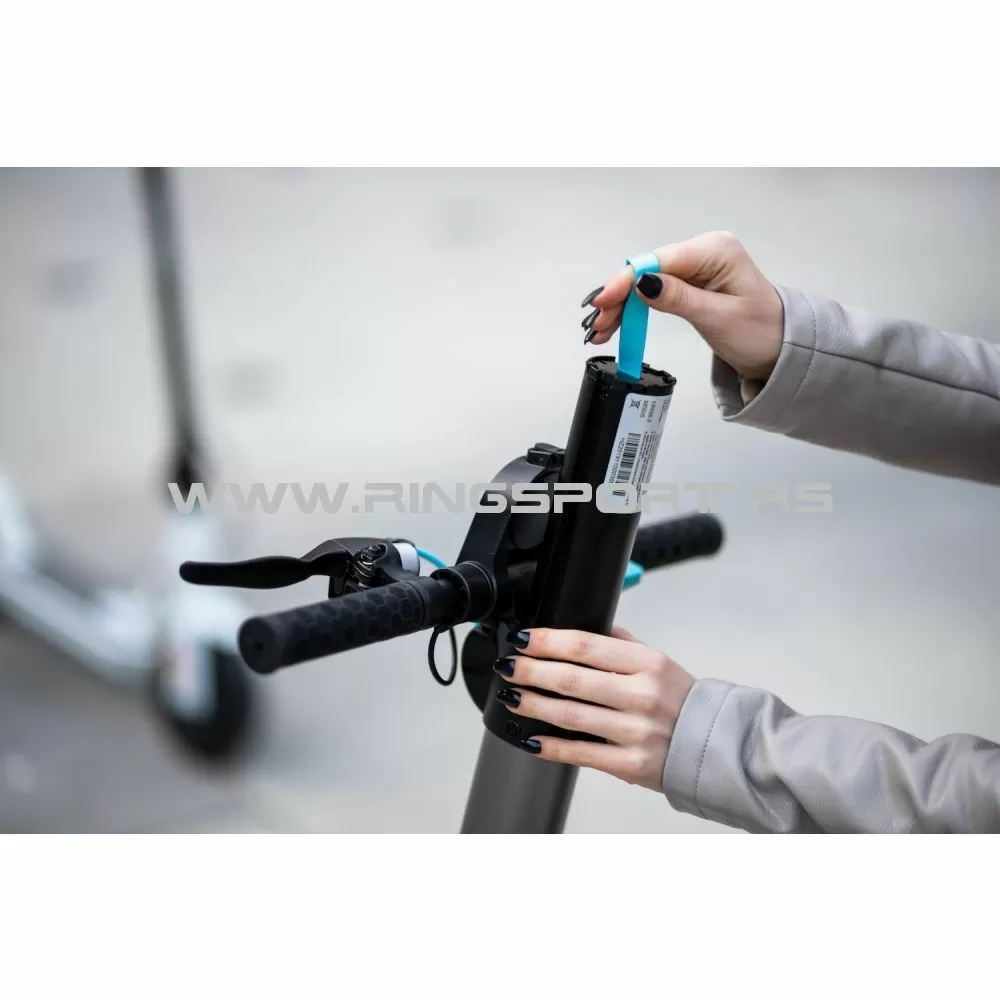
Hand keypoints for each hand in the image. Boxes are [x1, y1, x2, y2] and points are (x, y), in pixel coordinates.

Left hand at [495, 626, 694, 791]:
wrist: (716, 746)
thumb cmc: (682, 701)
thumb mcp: (659, 662)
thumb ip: (621, 643)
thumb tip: (585, 625)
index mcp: (647, 663)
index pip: (585, 645)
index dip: (547, 641)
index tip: (523, 639)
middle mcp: (641, 695)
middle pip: (571, 679)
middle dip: (531, 671)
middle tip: (508, 666)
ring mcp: (635, 731)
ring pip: (571, 715)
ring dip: (534, 704)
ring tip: (513, 697)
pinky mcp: (630, 764)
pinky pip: (581, 753)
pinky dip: (551, 746)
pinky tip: (532, 738)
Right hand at [580, 231, 783, 382]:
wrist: (780, 348)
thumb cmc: (761, 332)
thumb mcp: (718, 318)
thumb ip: (679, 298)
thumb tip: (643, 283)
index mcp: (716, 250)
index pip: (659, 260)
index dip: (626, 280)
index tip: (603, 300)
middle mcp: (704, 251)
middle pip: (647, 269)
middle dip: (619, 297)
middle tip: (598, 325)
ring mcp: (696, 265)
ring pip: (645, 281)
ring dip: (622, 305)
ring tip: (602, 330)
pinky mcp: (690, 281)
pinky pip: (654, 290)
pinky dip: (635, 307)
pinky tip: (617, 322)